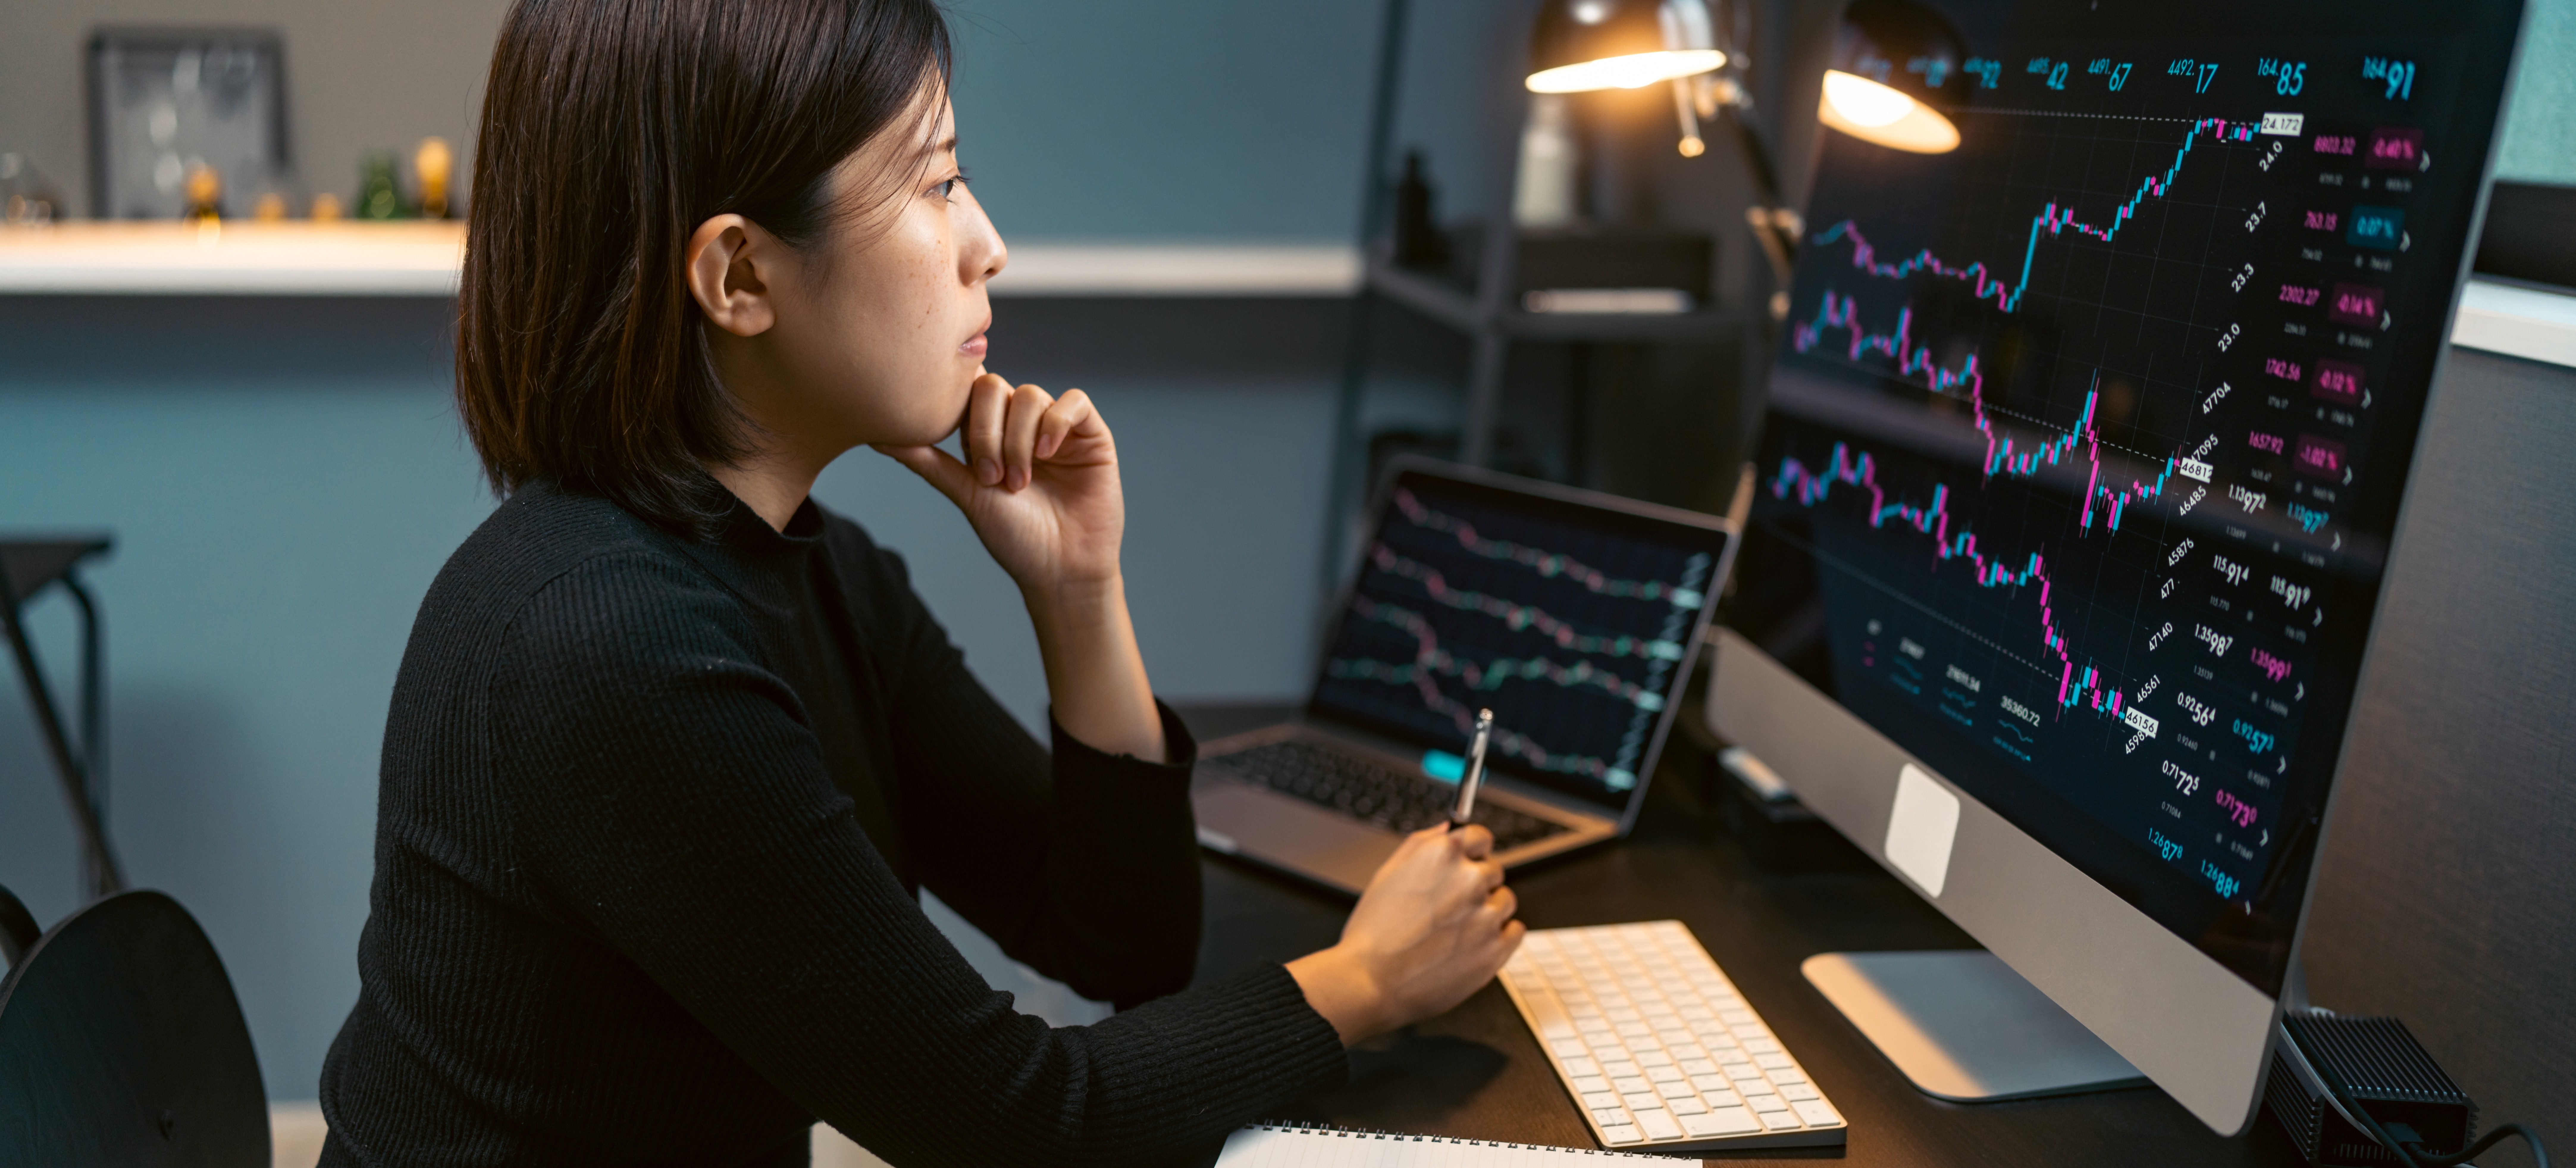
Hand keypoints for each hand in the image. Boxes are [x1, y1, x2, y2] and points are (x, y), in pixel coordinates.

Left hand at [877, 373, 1163, 759]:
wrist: (1061, 569)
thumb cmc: (1014, 537)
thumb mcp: (965, 494)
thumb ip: (926, 460)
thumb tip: (874, 436)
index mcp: (989, 433)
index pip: (969, 391)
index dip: (960, 404)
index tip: (957, 442)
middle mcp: (1021, 423)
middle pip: (994, 388)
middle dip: (986, 432)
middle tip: (991, 478)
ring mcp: (1056, 426)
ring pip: (1030, 395)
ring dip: (1018, 440)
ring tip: (1020, 482)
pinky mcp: (1090, 433)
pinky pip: (1073, 402)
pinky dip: (1056, 423)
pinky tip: (1047, 455)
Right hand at [1286, 825, 1524, 1045]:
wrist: (1370, 982)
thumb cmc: (1373, 931)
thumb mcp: (1388, 873)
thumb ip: (1422, 843)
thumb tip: (1449, 827)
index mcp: (1443, 854)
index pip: (1481, 836)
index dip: (1472, 851)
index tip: (1467, 862)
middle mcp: (1470, 879)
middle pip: (1493, 870)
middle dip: (1475, 884)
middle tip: (1447, 908)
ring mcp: (1487, 915)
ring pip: (1504, 901)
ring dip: (1487, 911)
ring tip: (1453, 931)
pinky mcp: (1497, 949)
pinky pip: (1515, 930)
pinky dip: (1500, 936)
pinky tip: (1472, 944)